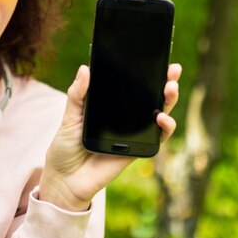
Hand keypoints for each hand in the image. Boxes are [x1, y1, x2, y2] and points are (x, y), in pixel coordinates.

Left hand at [39, 64, 181, 210]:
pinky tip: (162, 117)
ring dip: (169, 101)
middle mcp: (124, 117)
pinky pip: (158, 137)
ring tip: (170, 88)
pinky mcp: (138, 149)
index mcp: (108, 106)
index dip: (144, 73)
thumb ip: (77, 95)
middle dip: (165, 82)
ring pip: (159, 114)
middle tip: (172, 70)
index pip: (131, 86)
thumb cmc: (65, 147)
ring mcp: (133, 133)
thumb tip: (84, 69)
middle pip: (150, 97)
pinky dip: (165, 127)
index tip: (155, 59)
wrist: (65, 179)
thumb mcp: (69, 117)